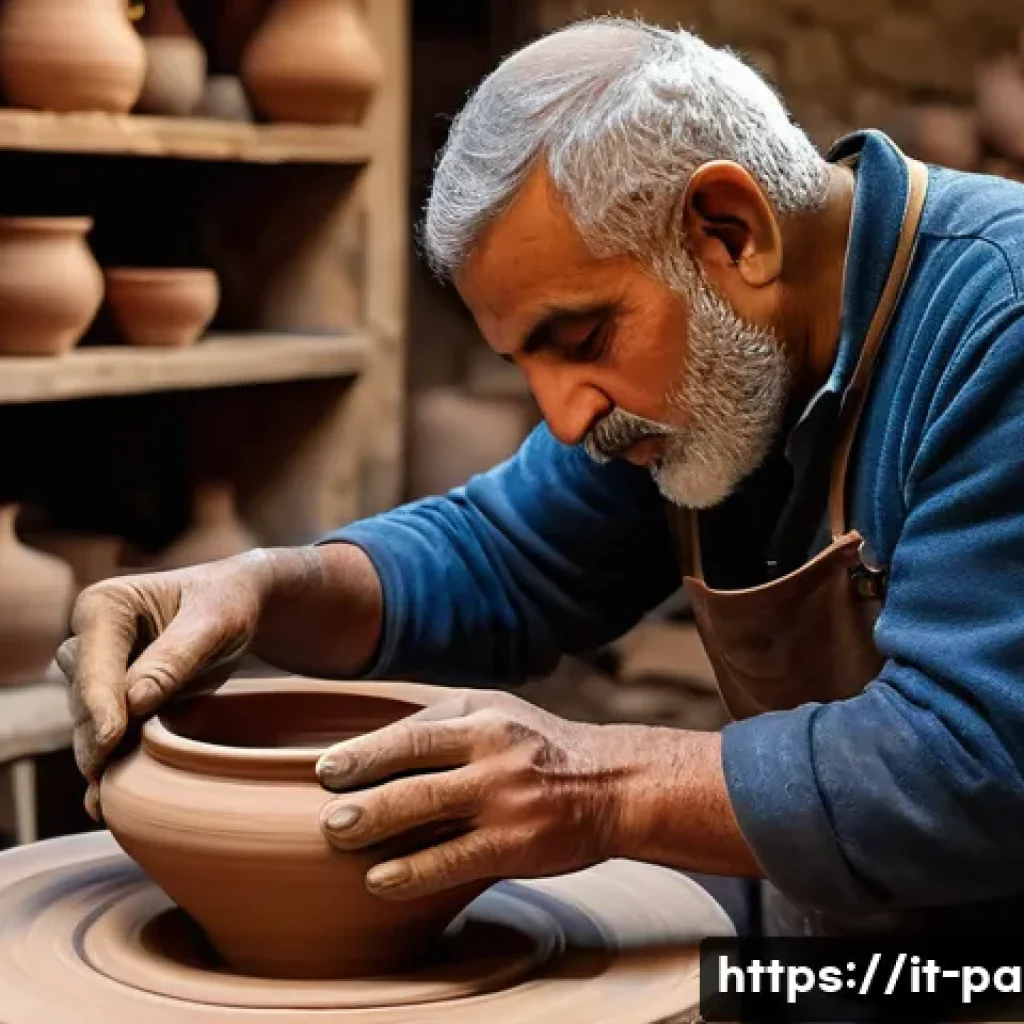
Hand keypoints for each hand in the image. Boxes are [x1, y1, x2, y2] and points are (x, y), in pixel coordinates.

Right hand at [56, 552, 272, 820]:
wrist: (237, 606)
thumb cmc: (226, 603)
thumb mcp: (214, 621)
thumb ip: (176, 657)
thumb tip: (135, 701)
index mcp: (104, 606)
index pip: (94, 663)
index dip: (100, 703)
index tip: (110, 739)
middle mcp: (89, 640)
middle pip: (85, 699)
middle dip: (97, 739)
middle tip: (109, 782)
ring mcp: (99, 673)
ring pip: (91, 724)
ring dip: (101, 759)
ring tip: (106, 801)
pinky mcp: (116, 700)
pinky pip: (108, 736)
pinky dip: (112, 764)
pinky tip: (107, 802)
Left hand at [316, 689, 650, 899]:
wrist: (612, 784)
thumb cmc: (537, 748)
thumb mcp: (495, 714)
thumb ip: (440, 723)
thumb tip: (368, 744)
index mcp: (482, 717)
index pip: (414, 732)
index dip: (366, 751)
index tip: (325, 769)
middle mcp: (494, 751)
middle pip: (417, 769)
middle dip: (365, 791)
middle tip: (324, 811)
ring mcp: (507, 798)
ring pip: (431, 811)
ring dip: (379, 825)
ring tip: (337, 837)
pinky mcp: (518, 843)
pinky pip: (456, 859)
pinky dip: (414, 872)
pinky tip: (380, 881)